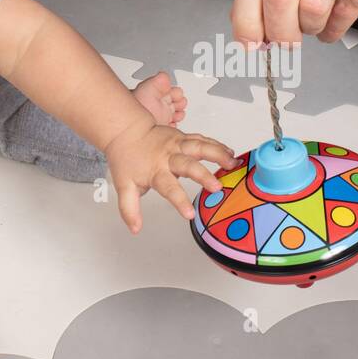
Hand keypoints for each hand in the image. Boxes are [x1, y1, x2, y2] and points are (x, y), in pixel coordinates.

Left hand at [105, 115, 234, 233]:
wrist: (125, 130)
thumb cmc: (127, 158)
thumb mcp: (124, 185)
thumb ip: (130, 209)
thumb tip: (135, 229)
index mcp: (155, 171)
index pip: (168, 187)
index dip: (179, 200)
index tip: (190, 214)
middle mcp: (168, 157)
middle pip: (188, 165)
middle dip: (203, 175)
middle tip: (218, 187)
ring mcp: (177, 145)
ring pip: (199, 147)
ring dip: (217, 154)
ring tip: (233, 163)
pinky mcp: (183, 137)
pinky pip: (202, 140)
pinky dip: (217, 145)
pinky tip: (230, 152)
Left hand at [232, 0, 357, 43]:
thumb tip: (245, 23)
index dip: (245, 18)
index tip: (246, 41)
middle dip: (277, 31)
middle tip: (281, 44)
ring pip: (313, 5)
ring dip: (308, 28)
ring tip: (310, 23)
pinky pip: (348, 8)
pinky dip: (335, 27)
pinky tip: (330, 23)